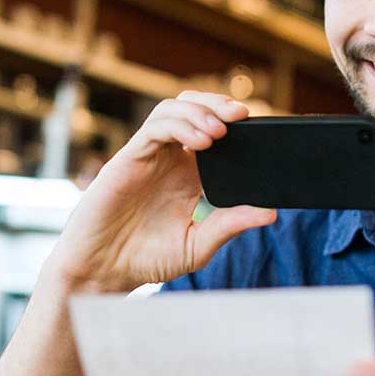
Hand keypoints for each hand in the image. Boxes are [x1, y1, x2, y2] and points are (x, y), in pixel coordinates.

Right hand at [43, 91, 275, 291]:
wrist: (103, 271)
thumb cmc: (146, 259)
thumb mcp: (198, 244)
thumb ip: (230, 225)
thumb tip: (271, 212)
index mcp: (188, 174)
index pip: (212, 131)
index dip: (233, 123)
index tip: (259, 127)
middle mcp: (169, 159)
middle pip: (193, 108)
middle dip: (218, 104)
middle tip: (244, 114)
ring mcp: (148, 156)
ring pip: (173, 109)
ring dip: (200, 112)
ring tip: (221, 131)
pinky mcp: (128, 158)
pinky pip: (155, 128)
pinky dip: (180, 126)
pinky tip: (202, 142)